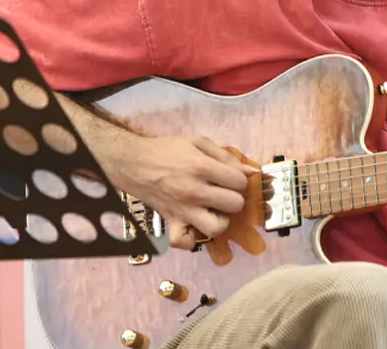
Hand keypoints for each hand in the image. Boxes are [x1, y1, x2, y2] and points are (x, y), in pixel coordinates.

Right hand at [114, 135, 257, 250]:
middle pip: (234, 205)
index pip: (240, 182)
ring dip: (220, 220)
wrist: (134, 162)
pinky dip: (191, 240)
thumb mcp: (198, 143)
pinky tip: (195, 227)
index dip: (240, 179)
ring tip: (214, 211)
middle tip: (223, 192)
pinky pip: (184, 242)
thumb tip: (252, 172)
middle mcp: (194, 191)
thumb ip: (226, 156)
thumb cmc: (167, 151)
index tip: (230, 178)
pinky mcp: (171, 222)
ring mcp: (182, 210)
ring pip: (216, 228)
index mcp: (201, 167)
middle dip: (233, 198)